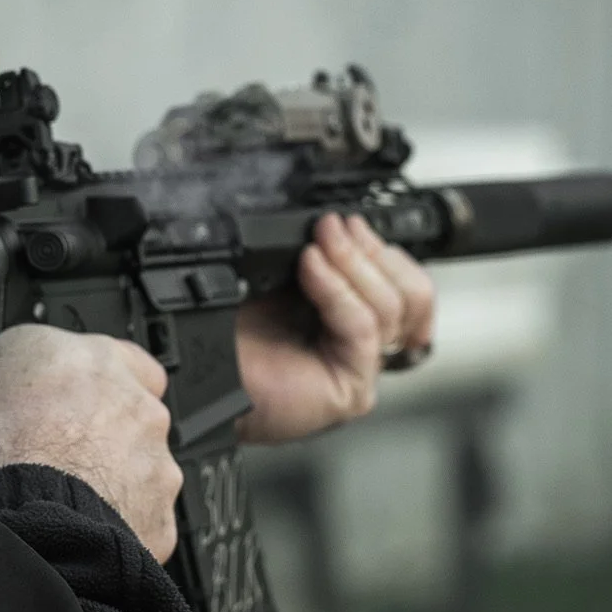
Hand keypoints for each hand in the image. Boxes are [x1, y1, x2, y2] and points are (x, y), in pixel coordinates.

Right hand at [0, 325, 182, 559]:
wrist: (22, 517)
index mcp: (88, 357)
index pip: (113, 354)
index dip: (86, 381)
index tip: (61, 398)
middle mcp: (133, 402)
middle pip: (127, 413)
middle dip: (97, 433)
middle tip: (52, 455)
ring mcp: (154, 460)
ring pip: (139, 469)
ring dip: (110, 480)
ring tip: (59, 502)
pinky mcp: (158, 514)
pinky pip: (141, 520)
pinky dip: (116, 527)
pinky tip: (77, 534)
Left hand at [235, 214, 436, 444]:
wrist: (200, 373)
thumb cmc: (231, 335)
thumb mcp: (283, 280)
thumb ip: (319, 257)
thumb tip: (338, 222)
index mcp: (356, 316)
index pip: (406, 282)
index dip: (383, 247)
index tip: (348, 221)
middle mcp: (365, 346)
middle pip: (411, 293)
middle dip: (371, 251)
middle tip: (332, 227)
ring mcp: (363, 370)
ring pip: (393, 307)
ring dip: (353, 264)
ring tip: (318, 244)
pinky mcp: (351, 389)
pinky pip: (362, 328)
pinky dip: (337, 290)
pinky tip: (310, 267)